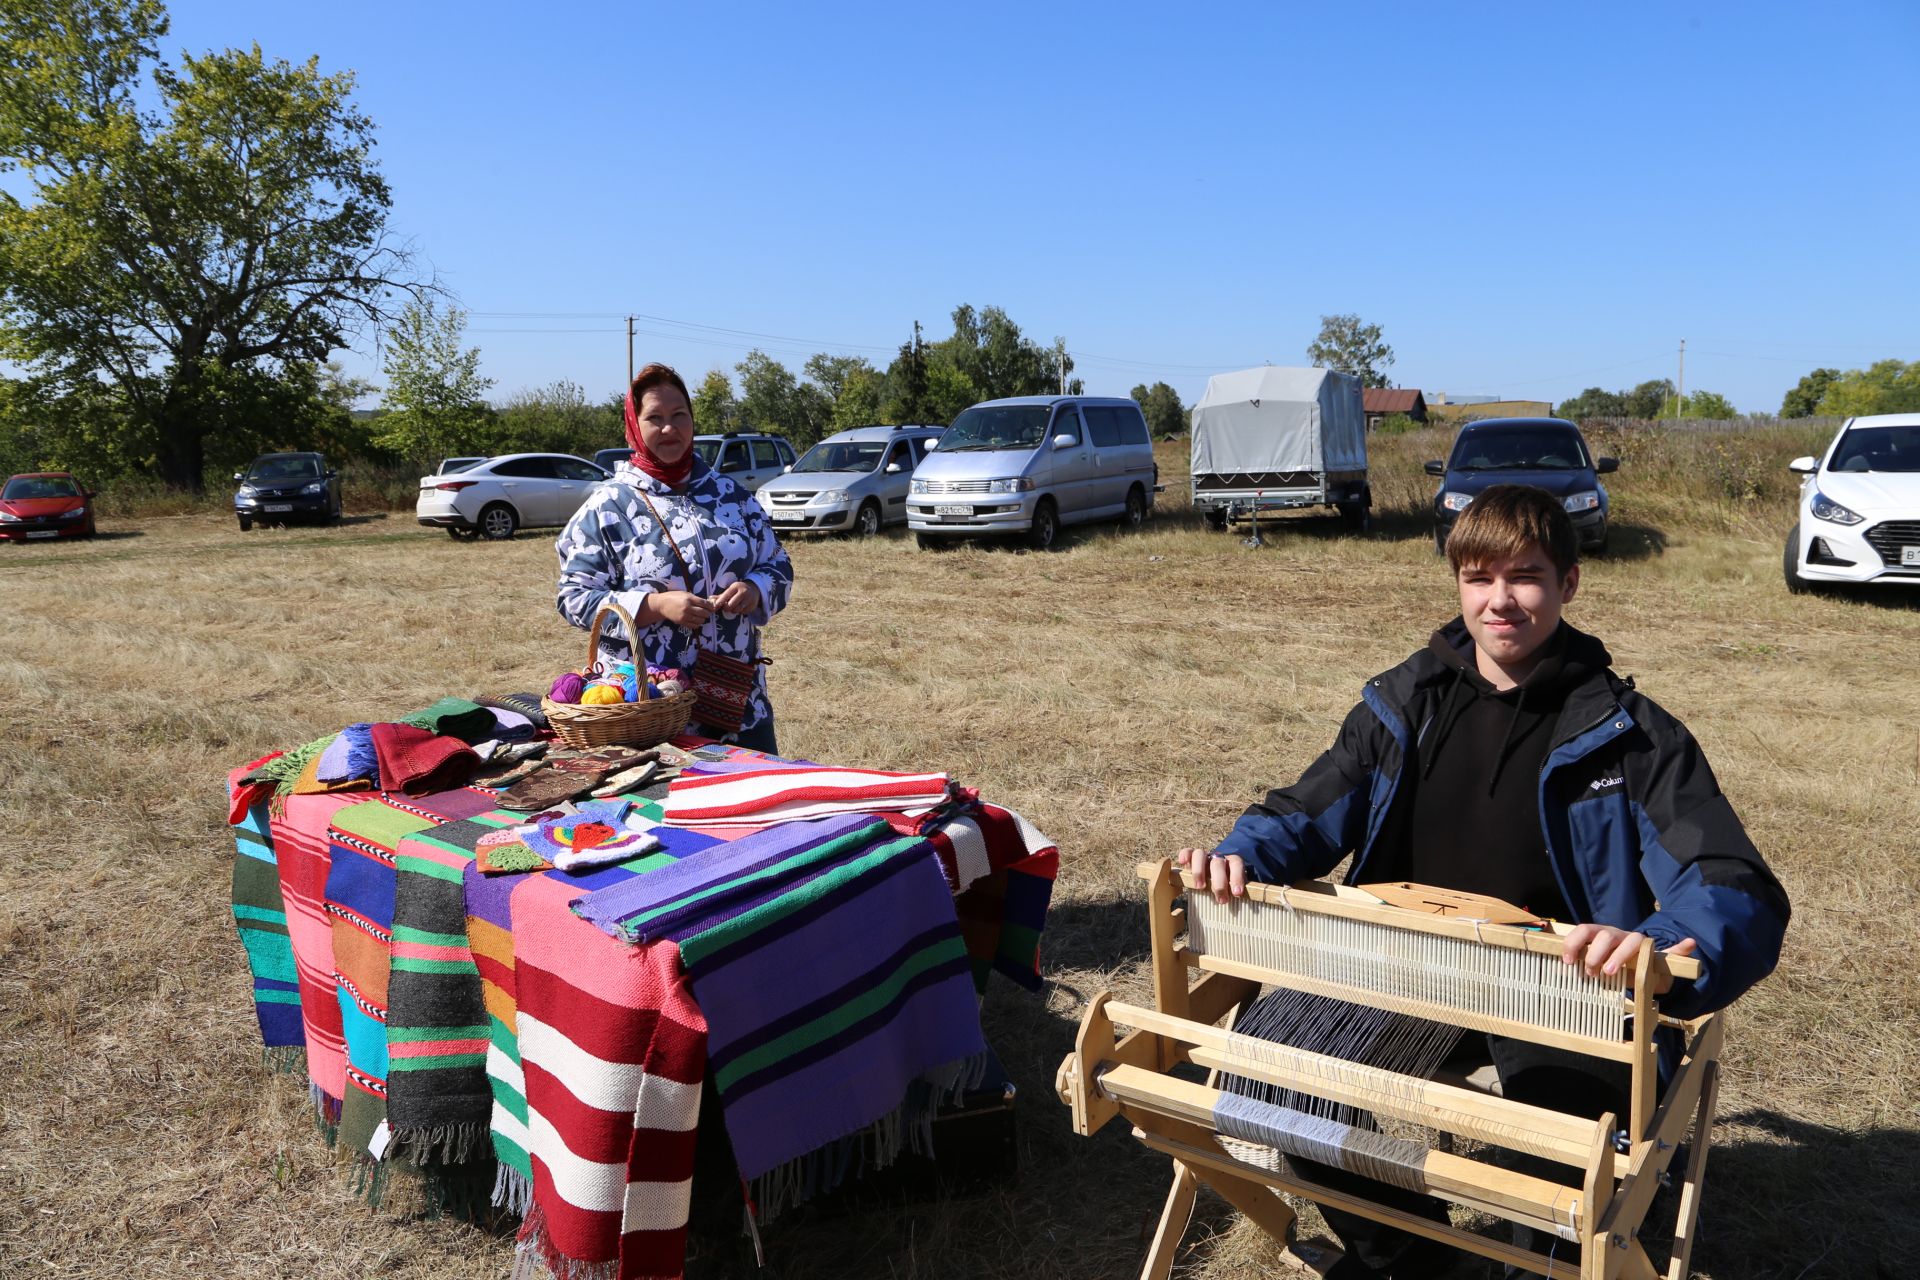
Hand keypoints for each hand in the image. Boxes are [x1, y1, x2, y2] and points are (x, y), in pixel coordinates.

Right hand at [652, 590, 714, 629]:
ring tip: (700, 616)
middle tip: (707, 612)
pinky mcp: (681, 622)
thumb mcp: (685, 594)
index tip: (712, 607)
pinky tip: (695, 620)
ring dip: (703, 618)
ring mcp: (684, 616)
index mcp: (689, 599)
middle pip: (704, 613)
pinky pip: (694, 626)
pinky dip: (697, 623)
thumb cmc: (674, 597)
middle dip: (708, 613)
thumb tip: (708, 603)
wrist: (661, 605)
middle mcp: (687, 608)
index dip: (711, 606)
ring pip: (701, 620)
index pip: (705, 604)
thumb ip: (696, 599)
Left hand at [710, 580, 760, 616]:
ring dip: (733, 610)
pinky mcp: (752, 606)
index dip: (720, 602)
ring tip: (734, 607)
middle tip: (726, 607)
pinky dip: (740, 611)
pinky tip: (741, 607)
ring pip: (737, 610)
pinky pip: (743, 612)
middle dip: (727, 608)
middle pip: (731, 605)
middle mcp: (743, 592)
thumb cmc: (738, 590)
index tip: (716, 606)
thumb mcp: (731, 590)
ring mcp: (749, 599)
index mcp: (736, 587)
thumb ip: (720, 596)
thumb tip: (709, 599)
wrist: (754, 590)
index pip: (726, 595)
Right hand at [1174, 847, 1245, 902]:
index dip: (1237, 877)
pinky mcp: (1192, 857)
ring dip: (1198, 872)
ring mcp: (1204, 856)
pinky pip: (1187, 851)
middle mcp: (1218, 857)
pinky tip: (1183, 862)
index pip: (1236, 864)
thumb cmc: (1227, 885)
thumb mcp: (1235, 887)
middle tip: (1221, 900)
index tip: (1237, 893)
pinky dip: (1184, 855)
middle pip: (1217, 864)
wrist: (1218, 874)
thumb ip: (1236, 890)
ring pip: (1200, 855)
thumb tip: (1243, 900)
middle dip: (1219, 883)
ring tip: (1200, 887)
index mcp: (1232, 862)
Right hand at [1560, 924, 1697, 994]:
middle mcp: (1617, 934)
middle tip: (1593, 972)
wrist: (1633, 962)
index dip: (1619, 955)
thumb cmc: (1646, 965)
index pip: (1630, 941)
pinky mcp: (1587, 939)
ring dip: (1578, 946)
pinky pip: (1576, 935)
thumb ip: (1674, 955)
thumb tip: (1691, 942)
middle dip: (1597, 953)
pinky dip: (1568, 945)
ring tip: (1570, 964)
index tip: (1611, 972)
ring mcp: (1600, 934)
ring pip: (1587, 930)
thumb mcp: (1661, 964)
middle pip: (1606, 935)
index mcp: (1636, 940)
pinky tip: (1565, 960)